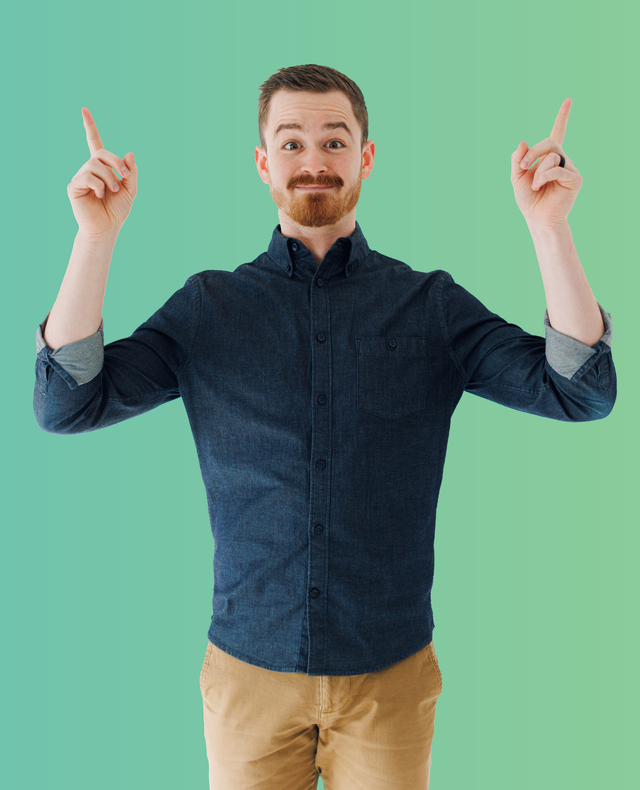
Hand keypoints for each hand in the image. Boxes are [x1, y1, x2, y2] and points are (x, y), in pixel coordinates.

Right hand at [67, 107, 137, 237]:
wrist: (107, 228)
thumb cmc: (117, 210)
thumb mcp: (131, 190)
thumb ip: (131, 172)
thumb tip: (130, 153)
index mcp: (102, 168)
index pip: (95, 143)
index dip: (90, 126)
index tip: (84, 109)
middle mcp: (89, 169)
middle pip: (100, 153)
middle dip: (115, 162)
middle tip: (124, 176)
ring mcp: (80, 177)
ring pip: (94, 164)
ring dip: (109, 177)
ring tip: (113, 190)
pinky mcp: (73, 186)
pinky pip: (86, 176)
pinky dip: (98, 185)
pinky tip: (100, 195)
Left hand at [511, 98, 582, 228]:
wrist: (537, 218)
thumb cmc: (528, 200)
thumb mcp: (516, 177)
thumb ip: (518, 159)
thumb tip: (522, 141)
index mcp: (548, 158)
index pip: (557, 133)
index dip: (562, 117)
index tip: (569, 100)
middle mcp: (561, 160)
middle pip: (550, 142)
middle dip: (534, 152)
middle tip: (523, 165)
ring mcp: (569, 169)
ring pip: (553, 157)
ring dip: (538, 170)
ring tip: (534, 185)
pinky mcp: (575, 179)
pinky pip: (558, 170)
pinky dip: (545, 176)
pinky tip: (540, 186)